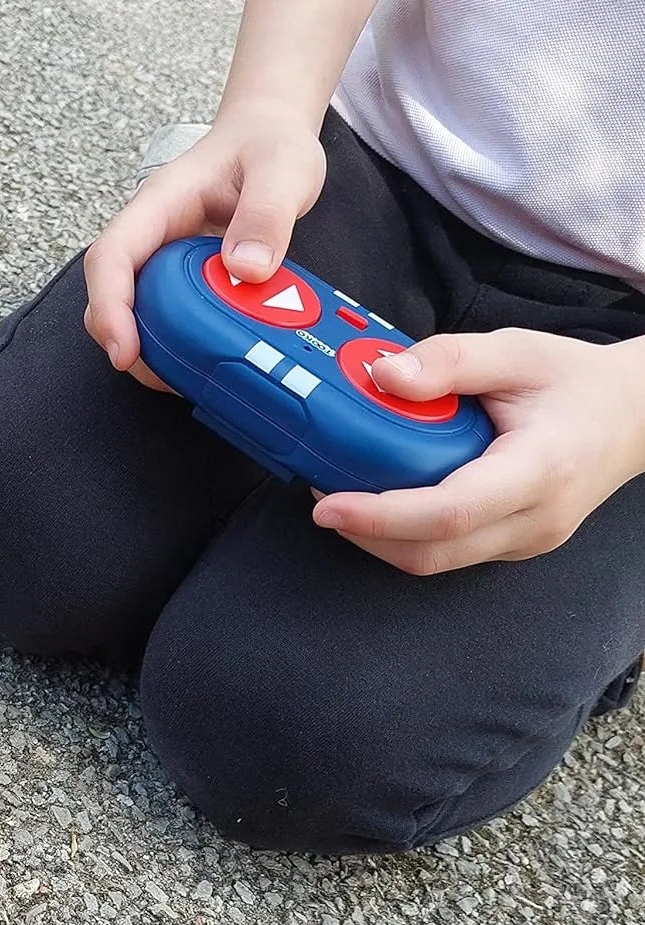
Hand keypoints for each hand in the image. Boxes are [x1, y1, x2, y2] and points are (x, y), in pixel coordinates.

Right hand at [82, 106, 325, 390]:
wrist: (270, 137)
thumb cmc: (268, 145)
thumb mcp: (283, 169)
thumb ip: (267, 215)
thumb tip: (247, 269)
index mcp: (159, 205)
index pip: (112, 257)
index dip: (109, 307)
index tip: (123, 349)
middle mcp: (150, 237)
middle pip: (111, 296)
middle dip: (126, 341)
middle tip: (165, 376)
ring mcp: (160, 262)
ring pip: (134, 314)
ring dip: (154, 349)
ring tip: (191, 373)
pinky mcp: (177, 282)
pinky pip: (164, 318)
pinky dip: (178, 344)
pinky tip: (206, 358)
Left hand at [312, 330, 644, 574]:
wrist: (635, 416)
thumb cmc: (577, 383)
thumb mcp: (518, 351)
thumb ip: (449, 360)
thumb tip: (382, 375)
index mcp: (541, 470)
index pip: (448, 513)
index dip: (380, 515)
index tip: (327, 505)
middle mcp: (534, 520)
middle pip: (430, 553)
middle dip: (364, 533)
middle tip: (321, 498)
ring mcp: (524, 542)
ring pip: (434, 562)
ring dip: (379, 538)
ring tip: (345, 495)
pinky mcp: (511, 547)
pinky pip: (447, 554)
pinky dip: (405, 535)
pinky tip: (384, 501)